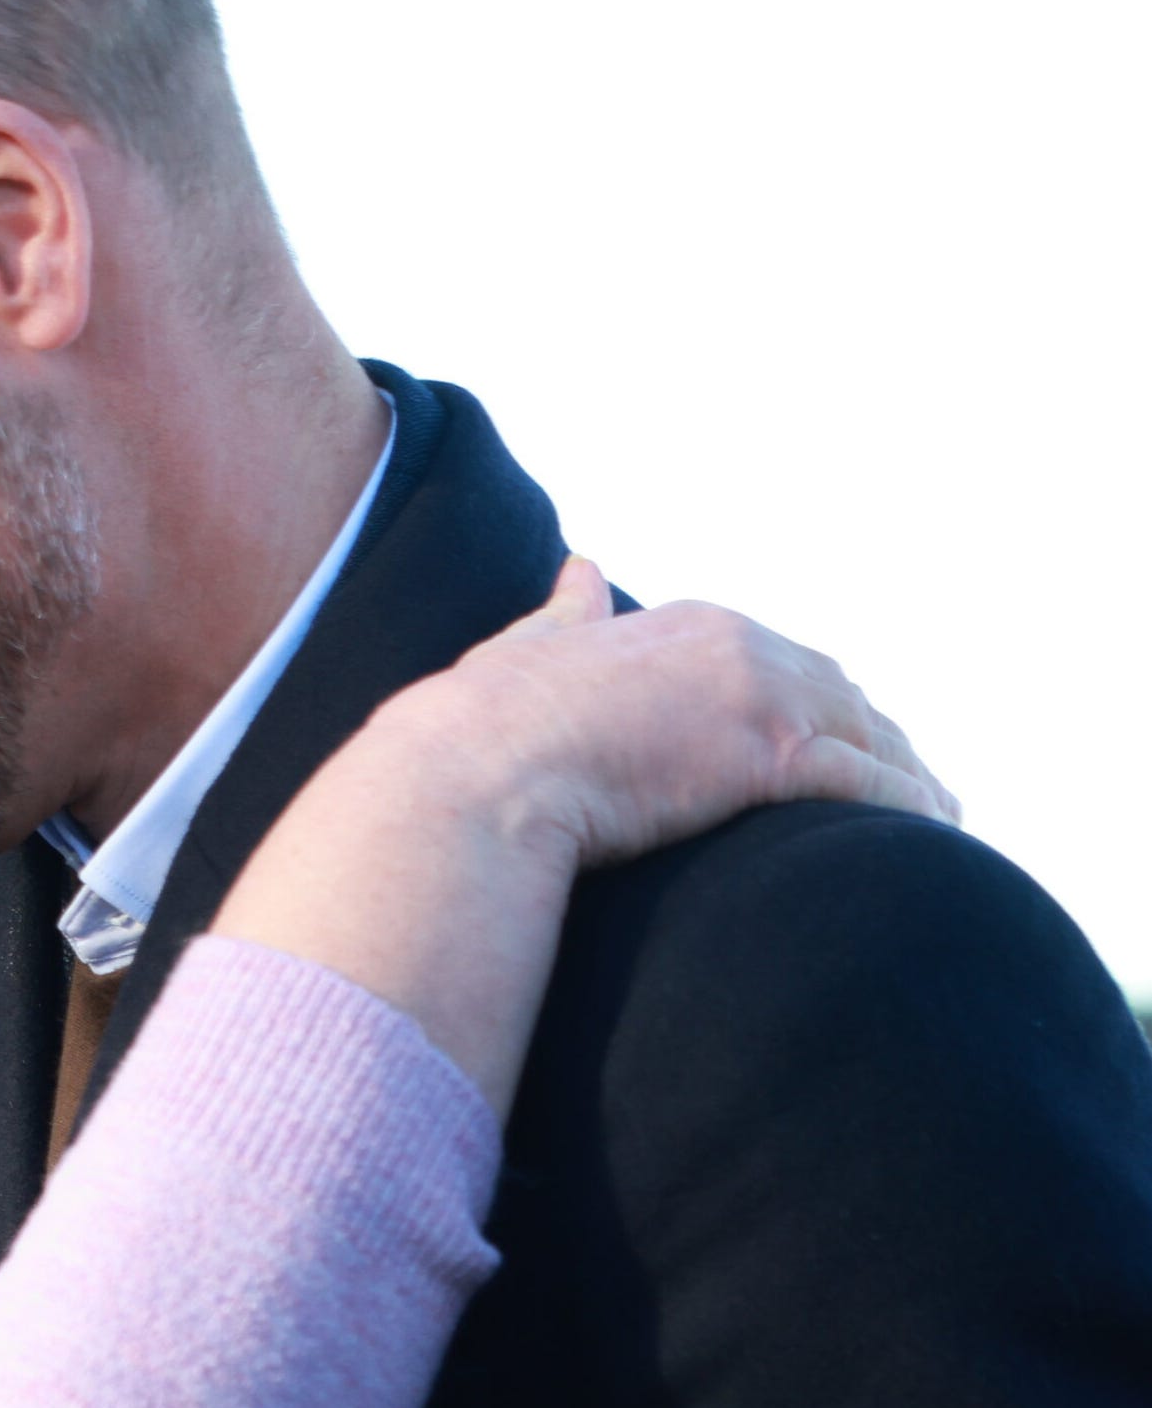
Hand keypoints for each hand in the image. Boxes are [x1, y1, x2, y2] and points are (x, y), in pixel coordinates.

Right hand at [407, 555, 955, 872]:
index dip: (821, 711)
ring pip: (872, 739)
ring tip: (937, 827)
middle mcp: (738, 647)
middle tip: (910, 795)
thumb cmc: (478, 731)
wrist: (470, 776)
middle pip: (844, 697)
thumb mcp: (530, 649)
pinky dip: (909, 812)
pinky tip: (932, 841)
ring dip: (910, 783)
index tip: (843, 751)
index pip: (784, 665)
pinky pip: (871, 786)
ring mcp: (760, 696)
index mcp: (685, 626)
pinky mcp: (771, 755)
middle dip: (880, 745)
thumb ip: (566, 613)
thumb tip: (581, 566)